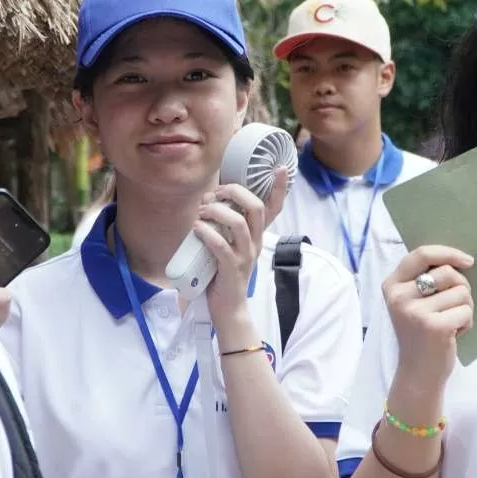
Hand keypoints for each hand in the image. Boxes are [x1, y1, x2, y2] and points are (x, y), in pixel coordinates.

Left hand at [196, 173, 283, 333]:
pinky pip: (221, 246)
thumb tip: (207, 203)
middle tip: (214, 193)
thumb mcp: (228, 245)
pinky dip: (207, 233)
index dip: (279, 188)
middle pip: (255, 208)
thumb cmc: (223, 273)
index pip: (274, 208)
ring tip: (201, 213)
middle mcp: (255, 243)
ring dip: (217, 212)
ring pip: (239, 224)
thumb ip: (222, 226)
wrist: (227, 309)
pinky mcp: (232, 269)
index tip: (280, 168)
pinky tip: (196, 229)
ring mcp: (245, 257)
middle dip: (234, 193)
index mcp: (257, 236)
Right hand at [383, 245, 475, 395]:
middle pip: (448, 272)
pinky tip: (453, 334)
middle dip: (460, 287)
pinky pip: (466, 311)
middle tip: (453, 307)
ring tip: (450, 323)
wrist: (417, 373)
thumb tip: (461, 260)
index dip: (448, 253)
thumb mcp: (413, 302)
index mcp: (392, 286)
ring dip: (464, 308)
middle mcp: (399, 297)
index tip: (467, 261)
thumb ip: (426, 279)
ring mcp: (415, 312)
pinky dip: (467, 323)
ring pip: (461, 292)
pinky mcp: (434, 326)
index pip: (421, 254)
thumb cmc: (422, 334)